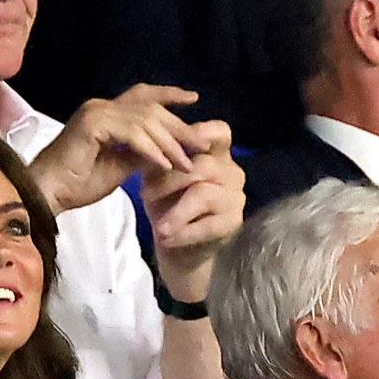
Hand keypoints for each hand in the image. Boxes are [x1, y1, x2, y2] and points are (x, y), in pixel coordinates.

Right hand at [29, 84, 206, 214]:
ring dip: (169, 142)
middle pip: (150, 107)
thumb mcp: (118, 168)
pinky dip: (151, 149)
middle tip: (201, 142)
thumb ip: (140, 155)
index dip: (169, 95)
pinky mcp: (92, 124)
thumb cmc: (76, 184)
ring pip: (144, 119)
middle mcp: (101, 107)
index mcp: (105, 114)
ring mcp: (96, 112)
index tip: (194, 100)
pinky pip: (132, 133)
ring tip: (185, 161)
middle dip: (179, 125)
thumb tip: (167, 152)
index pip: (143, 97)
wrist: (48, 194)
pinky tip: (164, 163)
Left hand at [142, 119, 243, 297]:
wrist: (176, 245)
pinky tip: (167, 239)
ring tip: (158, 226)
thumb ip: (156, 161)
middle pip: (204, 165)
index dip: (198, 133)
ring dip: (176, 212)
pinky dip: (183, 233)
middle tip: (144, 195)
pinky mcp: (233, 222)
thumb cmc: (166, 206)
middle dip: (170, 180)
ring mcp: (235, 197)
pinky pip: (208, 225)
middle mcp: (231, 172)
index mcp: (216, 155)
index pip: (217, 132)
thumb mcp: (156, 180)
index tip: (168, 143)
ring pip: (204, 194)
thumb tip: (142, 142)